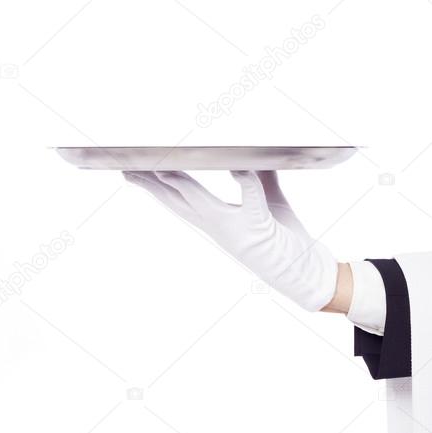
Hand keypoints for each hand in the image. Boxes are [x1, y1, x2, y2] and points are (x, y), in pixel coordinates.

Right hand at [123, 169, 338, 311]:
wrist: (306, 274)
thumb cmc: (286, 240)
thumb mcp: (269, 203)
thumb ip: (259, 179)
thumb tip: (250, 159)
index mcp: (218, 221)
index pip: (179, 201)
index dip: (154, 186)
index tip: (131, 172)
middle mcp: (220, 227)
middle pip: (178, 202)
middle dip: (150, 184)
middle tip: (125, 169)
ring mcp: (237, 229)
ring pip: (201, 202)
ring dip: (181, 184)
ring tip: (163, 167)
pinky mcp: (259, 228)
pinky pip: (252, 200)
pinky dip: (246, 183)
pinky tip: (238, 169)